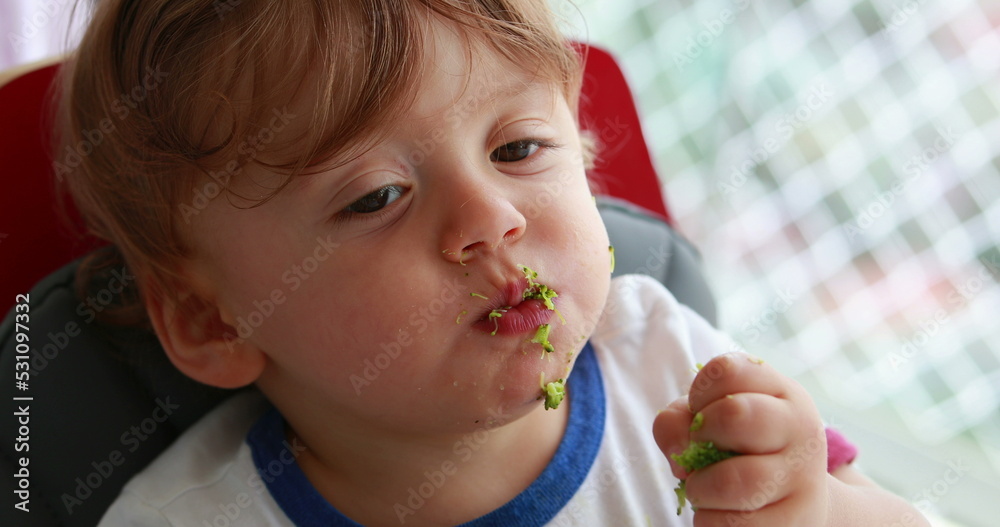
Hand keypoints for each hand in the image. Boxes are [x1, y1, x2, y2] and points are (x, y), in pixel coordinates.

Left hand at [652, 353, 830, 525]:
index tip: (701, 411)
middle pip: (732, 415)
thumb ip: (680, 421)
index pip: (727, 371)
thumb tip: (680, 454)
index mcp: (782, 392)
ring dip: (700, 488)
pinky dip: (710, 521)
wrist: (795, 502)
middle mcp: (801, 428)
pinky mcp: (798, 521)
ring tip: (702, 489)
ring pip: (734, 480)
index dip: (699, 392)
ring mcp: (804, 477)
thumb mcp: (713, 422)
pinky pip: (737, 524)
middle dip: (698, 436)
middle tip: (698, 451)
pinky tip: (718, 513)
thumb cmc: (740, 452)